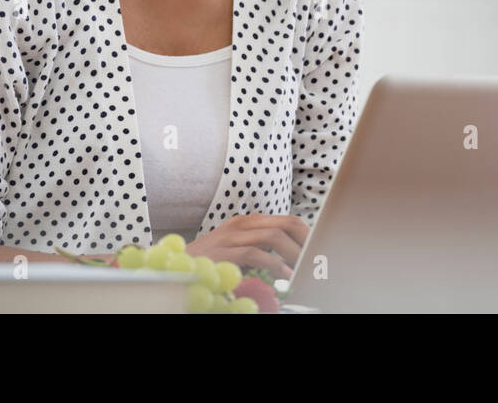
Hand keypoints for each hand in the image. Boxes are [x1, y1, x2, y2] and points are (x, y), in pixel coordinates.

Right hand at [187, 213, 309, 278]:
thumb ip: (261, 249)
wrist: (176, 266)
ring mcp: (232, 236)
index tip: (321, 247)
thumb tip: (291, 260)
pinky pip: (256, 254)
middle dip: (306, 239)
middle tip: (318, 257)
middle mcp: (242, 224)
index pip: (286, 220)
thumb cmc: (210, 262)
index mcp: (248, 222)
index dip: (307, 232)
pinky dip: (274, 265)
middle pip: (285, 223)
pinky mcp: (224, 252)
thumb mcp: (237, 250)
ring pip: (274, 236)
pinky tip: (285, 276)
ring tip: (306, 267)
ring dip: (294, 252)